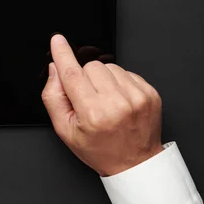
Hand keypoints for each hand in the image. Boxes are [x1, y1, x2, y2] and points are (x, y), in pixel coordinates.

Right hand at [42, 34, 162, 176]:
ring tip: (105, 100)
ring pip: (109, 66)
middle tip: (88, 98)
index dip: (62, 54)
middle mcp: (117, 103)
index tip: (57, 40)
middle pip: (90, 66)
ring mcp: (137, 97)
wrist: (135, 163)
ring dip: (103, 79)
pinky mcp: (150, 93)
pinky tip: (119, 100)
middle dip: (85, 77)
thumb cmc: (99, 149)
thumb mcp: (65, 130)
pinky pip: (126, 71)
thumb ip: (54, 97)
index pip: (72, 74)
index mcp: (93, 113)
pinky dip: (119, 82)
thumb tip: (55, 69)